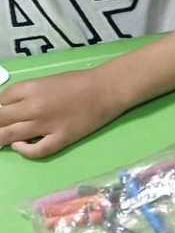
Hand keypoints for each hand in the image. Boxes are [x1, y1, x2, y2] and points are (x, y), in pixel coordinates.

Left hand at [0, 65, 123, 157]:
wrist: (107, 88)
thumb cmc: (78, 81)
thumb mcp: (47, 81)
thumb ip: (28, 93)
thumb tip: (11, 107)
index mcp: (30, 88)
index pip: (0, 100)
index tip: (1, 112)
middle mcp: (33, 106)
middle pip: (0, 119)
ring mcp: (47, 124)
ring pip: (11, 135)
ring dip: (0, 138)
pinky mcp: (61, 138)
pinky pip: (37, 150)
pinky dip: (24, 150)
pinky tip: (20, 146)